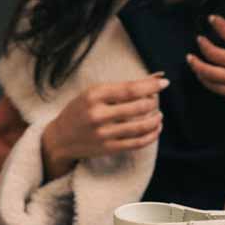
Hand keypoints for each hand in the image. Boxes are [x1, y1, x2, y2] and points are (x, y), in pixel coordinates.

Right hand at [41, 74, 167, 179]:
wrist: (59, 139)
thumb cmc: (80, 110)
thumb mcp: (94, 92)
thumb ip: (123, 86)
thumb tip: (156, 76)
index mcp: (94, 95)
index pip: (130, 89)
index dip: (151, 86)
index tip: (164, 83)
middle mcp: (98, 114)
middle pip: (138, 107)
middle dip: (153, 103)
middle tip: (156, 100)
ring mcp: (103, 133)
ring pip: (141, 126)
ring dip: (156, 120)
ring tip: (159, 115)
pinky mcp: (108, 148)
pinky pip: (137, 143)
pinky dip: (151, 135)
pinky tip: (156, 129)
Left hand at [186, 15, 224, 110]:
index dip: (218, 24)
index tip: (212, 20)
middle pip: (213, 52)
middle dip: (203, 45)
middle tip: (199, 40)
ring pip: (208, 71)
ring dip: (197, 64)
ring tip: (191, 59)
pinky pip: (215, 87)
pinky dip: (206, 81)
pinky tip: (201, 77)